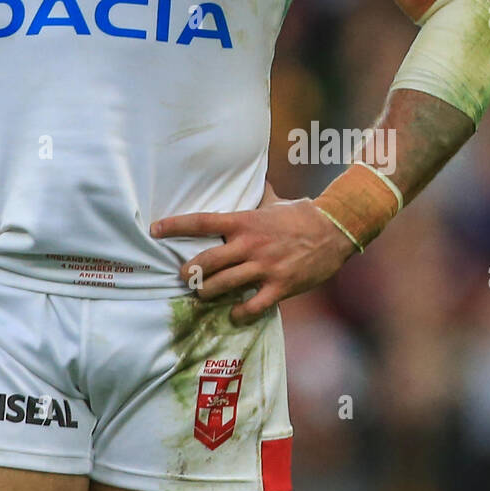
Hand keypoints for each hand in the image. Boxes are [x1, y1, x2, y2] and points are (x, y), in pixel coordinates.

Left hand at [150, 192, 357, 322]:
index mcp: (244, 222)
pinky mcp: (280, 286)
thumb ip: (260, 194)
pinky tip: (234, 314)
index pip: (202, 222)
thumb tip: (256, 176)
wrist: (335, 230)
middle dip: (190, 272)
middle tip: (182, 277)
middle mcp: (250, 244)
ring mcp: (264, 267)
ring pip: (224, 285)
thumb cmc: (301, 215)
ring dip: (208, 293)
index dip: (175, 225)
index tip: (154, 229)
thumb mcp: (275, 202)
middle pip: (207, 261)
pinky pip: (252, 306)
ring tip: (203, 295)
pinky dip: (239, 313)